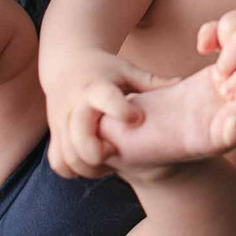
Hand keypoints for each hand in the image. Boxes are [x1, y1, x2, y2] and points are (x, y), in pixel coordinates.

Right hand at [41, 50, 179, 178]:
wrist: (67, 65)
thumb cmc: (105, 70)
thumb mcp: (126, 70)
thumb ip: (151, 81)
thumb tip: (180, 83)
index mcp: (96, 87)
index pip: (105, 98)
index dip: (121, 111)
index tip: (137, 119)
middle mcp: (75, 106)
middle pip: (81, 140)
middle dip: (101, 155)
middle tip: (118, 151)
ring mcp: (61, 123)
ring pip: (69, 157)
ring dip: (90, 168)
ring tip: (109, 162)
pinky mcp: (55, 135)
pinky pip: (58, 163)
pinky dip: (75, 170)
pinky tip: (94, 164)